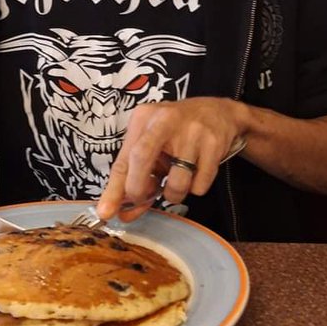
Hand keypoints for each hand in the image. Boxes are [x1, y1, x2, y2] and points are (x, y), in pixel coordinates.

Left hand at [96, 97, 247, 222]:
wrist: (220, 113)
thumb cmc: (178, 133)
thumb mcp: (152, 145)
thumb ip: (136, 175)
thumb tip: (122, 211)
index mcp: (144, 119)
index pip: (123, 159)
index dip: (114, 189)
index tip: (106, 212)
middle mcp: (165, 121)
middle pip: (141, 160)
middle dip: (139, 190)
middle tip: (145, 197)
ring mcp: (192, 132)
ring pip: (176, 182)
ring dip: (174, 194)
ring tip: (178, 180)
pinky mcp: (213, 144)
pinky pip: (200, 185)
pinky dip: (196, 187)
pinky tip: (198, 171)